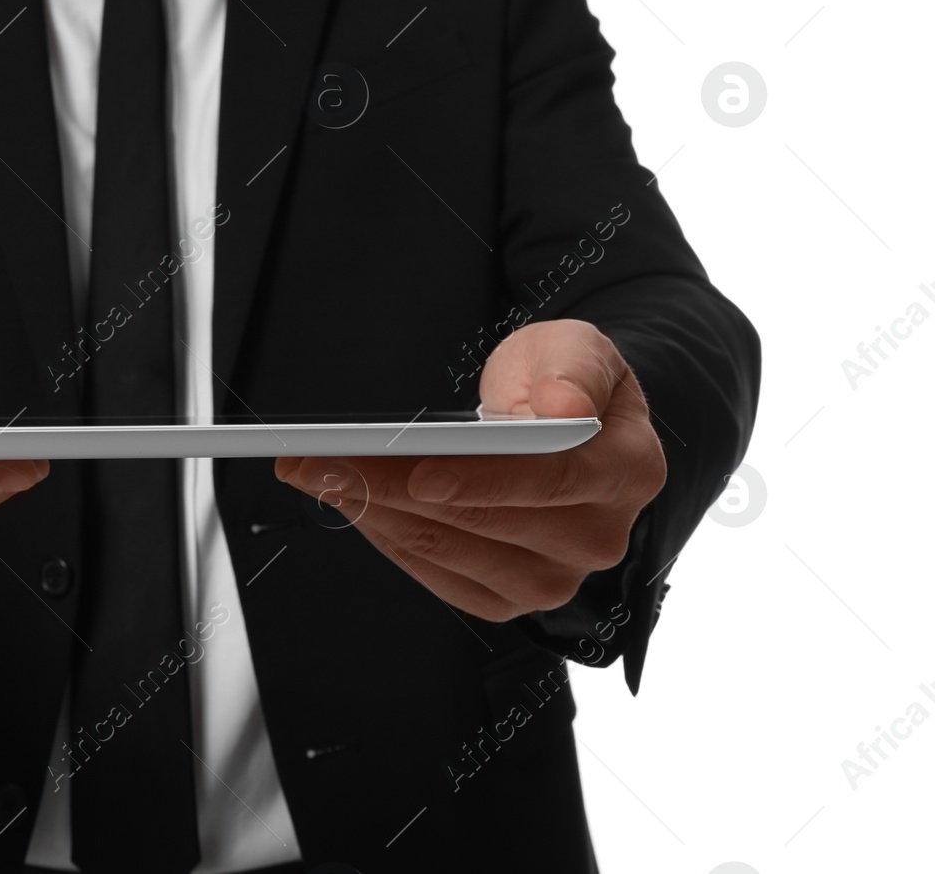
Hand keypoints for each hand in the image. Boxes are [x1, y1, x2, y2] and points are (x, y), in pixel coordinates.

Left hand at [275, 319, 665, 621]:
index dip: (478, 481)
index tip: (418, 472)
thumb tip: (563, 409)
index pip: (547, 482)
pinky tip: (351, 502)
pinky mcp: (510, 599)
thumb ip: (573, 372)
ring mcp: (555, 577)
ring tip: (319, 474)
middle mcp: (598, 537)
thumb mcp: (577, 349)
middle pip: (481, 520)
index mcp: (628, 471)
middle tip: (324, 460)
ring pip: (448, 550)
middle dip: (392, 486)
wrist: (569, 426)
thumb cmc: (566, 383)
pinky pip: (436, 575)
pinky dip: (387, 537)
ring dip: (375, 512)